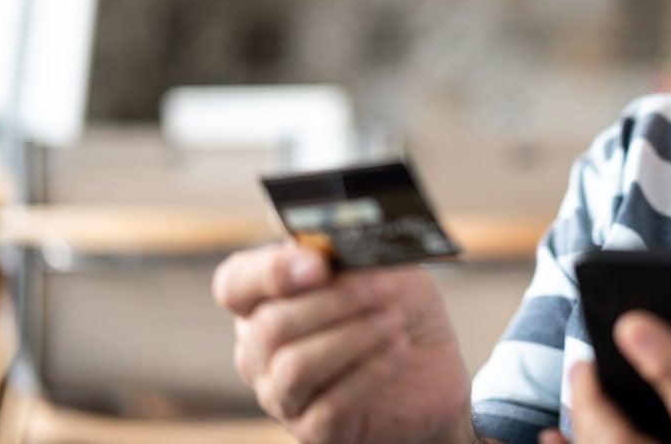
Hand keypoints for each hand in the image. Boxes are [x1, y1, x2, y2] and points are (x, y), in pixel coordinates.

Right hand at [212, 242, 475, 443]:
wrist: (434, 373)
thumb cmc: (400, 313)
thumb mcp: (389, 271)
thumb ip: (361, 256)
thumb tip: (341, 246)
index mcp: (266, 300)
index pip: (236, 284)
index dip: (271, 272)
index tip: (319, 264)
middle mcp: (260, 350)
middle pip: (270, 326)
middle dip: (334, 302)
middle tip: (382, 288)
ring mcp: (281, 394)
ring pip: (295, 366)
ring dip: (353, 338)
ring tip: (394, 322)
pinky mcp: (313, 430)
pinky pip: (328, 405)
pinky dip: (369, 372)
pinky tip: (398, 351)